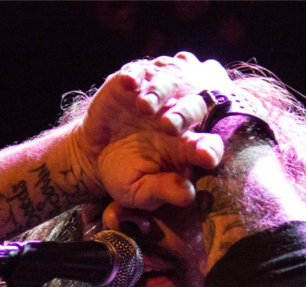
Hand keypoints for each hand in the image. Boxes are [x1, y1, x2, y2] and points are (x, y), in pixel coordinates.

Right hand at [70, 53, 237, 209]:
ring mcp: (156, 97)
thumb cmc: (126, 177)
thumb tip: (188, 194)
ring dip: (159, 92)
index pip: (208, 144)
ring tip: (144, 106)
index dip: (209, 148)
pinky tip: (129, 83)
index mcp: (187, 146)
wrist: (96, 157)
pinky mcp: (131, 84)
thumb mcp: (141, 192)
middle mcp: (178, 116)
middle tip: (169, 126)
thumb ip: (164, 191)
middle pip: (194, 106)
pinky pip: (137, 72)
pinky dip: (134, 74)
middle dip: (185, 114)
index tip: (206, 157)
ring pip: (167, 84)